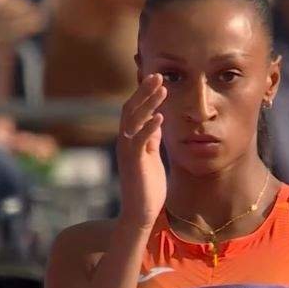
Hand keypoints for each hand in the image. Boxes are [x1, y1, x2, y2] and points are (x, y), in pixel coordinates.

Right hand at [116, 74, 167, 229]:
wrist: (141, 212)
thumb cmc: (147, 186)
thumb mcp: (152, 156)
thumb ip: (151, 138)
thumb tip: (156, 119)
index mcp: (131, 139)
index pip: (135, 110)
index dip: (145, 93)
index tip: (158, 78)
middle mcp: (125, 142)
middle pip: (131, 109)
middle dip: (145, 91)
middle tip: (158, 75)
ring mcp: (127, 151)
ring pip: (134, 120)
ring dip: (148, 103)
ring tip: (163, 89)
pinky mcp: (133, 163)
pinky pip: (139, 141)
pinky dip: (149, 128)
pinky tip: (160, 117)